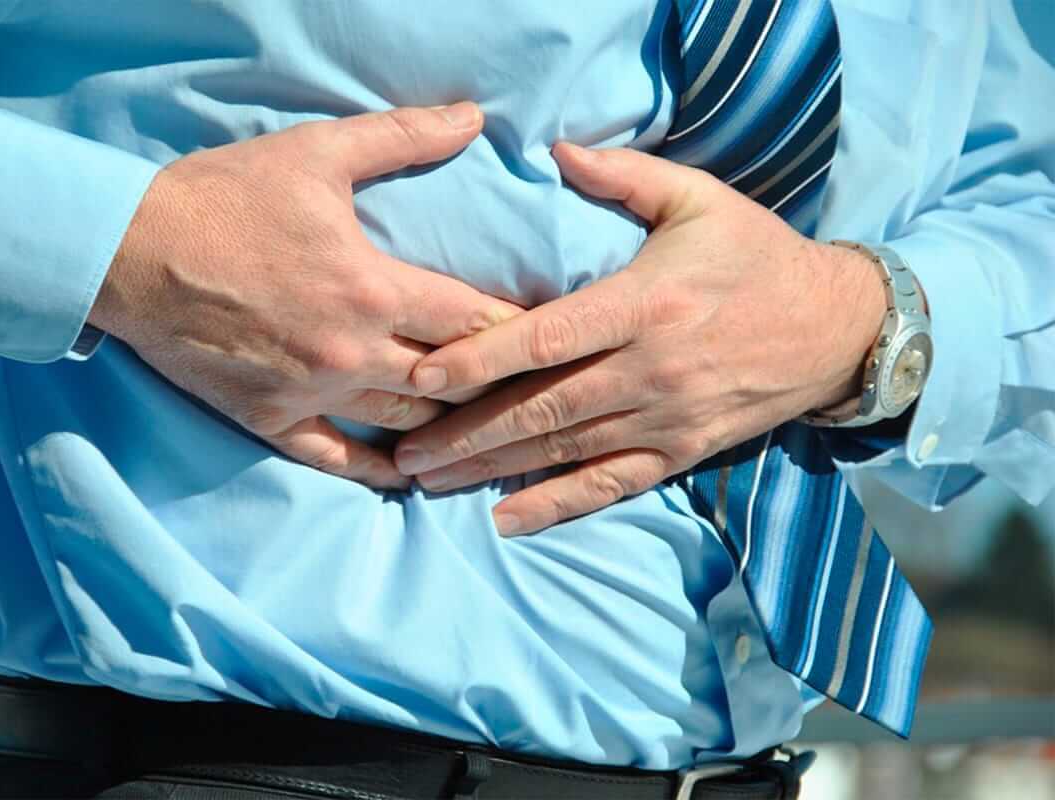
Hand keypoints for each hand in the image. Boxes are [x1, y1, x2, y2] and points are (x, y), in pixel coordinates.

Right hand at [89, 103, 519, 489]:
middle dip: (495, 382)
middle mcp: (351, 352)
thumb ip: (402, 137)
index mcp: (371, 288)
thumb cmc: (224, 198)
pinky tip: (411, 477)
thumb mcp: (317, 154)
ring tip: (487, 427)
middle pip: (450, 380)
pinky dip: (379, 472)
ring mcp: (311, 394)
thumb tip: (473, 117)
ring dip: (449, 427)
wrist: (132, 252)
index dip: (519, 329)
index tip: (551, 335)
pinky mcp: (271, 420)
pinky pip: (337, 461)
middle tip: (532, 387)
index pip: (472, 320)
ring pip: (404, 425)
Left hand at [394, 142, 885, 532]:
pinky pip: (611, 485)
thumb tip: (555, 148)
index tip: (422, 376)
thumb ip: (624, 176)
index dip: (480, 359)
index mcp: (644, 303)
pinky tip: (506, 520)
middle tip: (401, 451)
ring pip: (564, 451)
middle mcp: (650, 369)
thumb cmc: (756, 255)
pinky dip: (557, 505)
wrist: (837, 326)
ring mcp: (665, 417)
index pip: (547, 338)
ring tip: (427, 480)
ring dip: (491, 469)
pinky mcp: (681, 450)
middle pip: (542, 408)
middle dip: (465, 432)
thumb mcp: (699, 198)